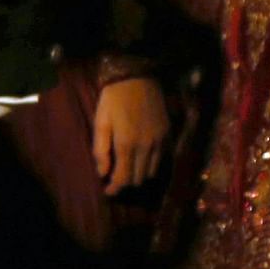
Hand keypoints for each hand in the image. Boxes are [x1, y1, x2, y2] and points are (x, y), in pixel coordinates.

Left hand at [93, 76, 168, 193]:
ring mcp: (160, 142)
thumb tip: (102, 173)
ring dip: (139, 175)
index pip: (124, 178)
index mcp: (127, 144)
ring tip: (128, 169)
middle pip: (138, 179)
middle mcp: (147, 147)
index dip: (115, 189)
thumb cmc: (114, 97)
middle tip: (115, 180)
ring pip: (151, 172)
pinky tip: (141, 158)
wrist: (138, 76)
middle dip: (126, 183)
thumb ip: (101, 149)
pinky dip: (151, 164)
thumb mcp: (101, 120)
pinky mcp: (169, 135)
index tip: (107, 192)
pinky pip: (162, 160)